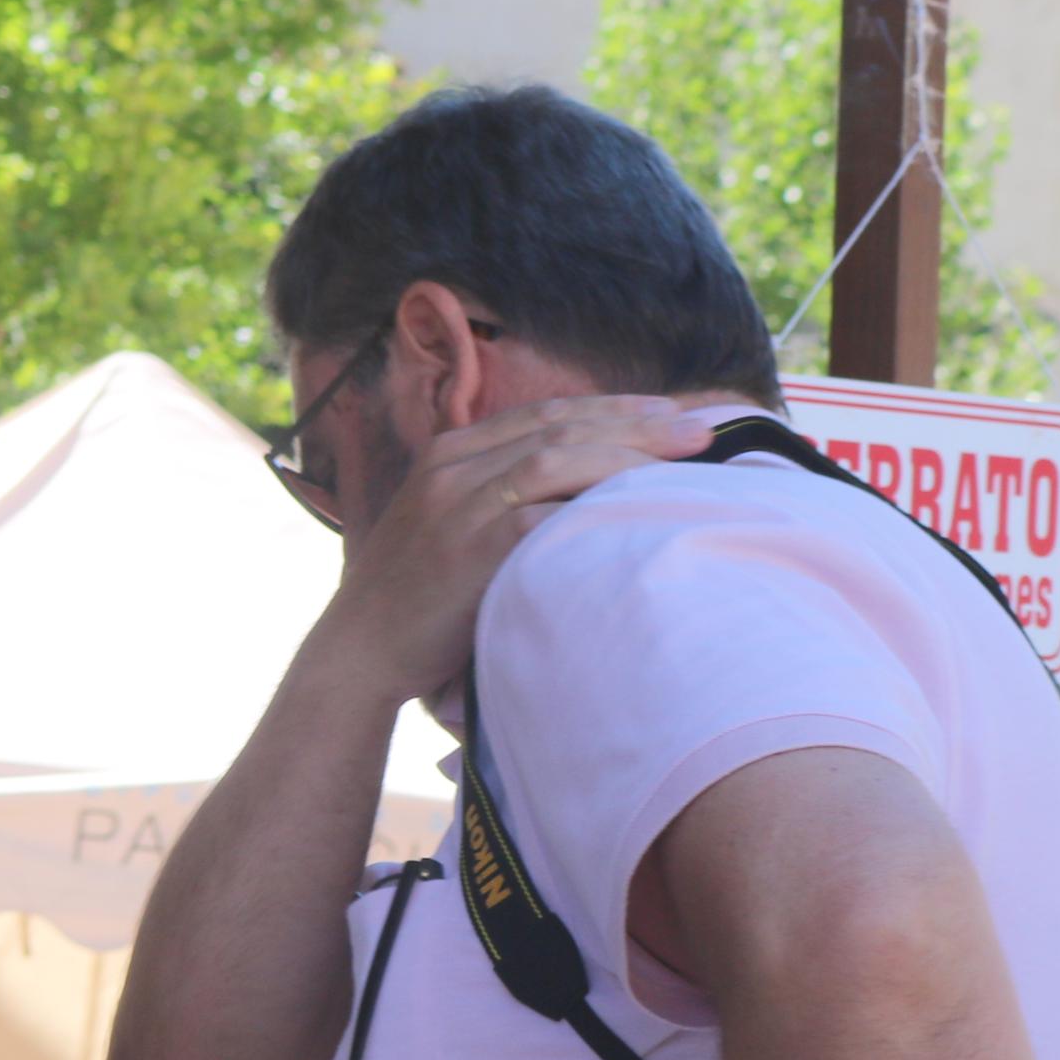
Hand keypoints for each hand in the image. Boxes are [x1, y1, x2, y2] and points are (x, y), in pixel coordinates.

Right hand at [311, 394, 724, 705]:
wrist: (360, 650)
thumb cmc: (416, 598)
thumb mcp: (446, 526)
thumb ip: (496, 496)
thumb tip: (581, 487)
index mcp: (446, 454)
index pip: (542, 415)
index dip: (611, 408)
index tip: (669, 413)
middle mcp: (450, 468)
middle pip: (558, 428)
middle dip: (635, 424)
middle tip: (700, 431)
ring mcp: (455, 506)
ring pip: (555, 459)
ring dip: (627, 454)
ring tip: (685, 459)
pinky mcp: (467, 549)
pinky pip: (542, 516)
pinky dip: (593, 508)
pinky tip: (638, 512)